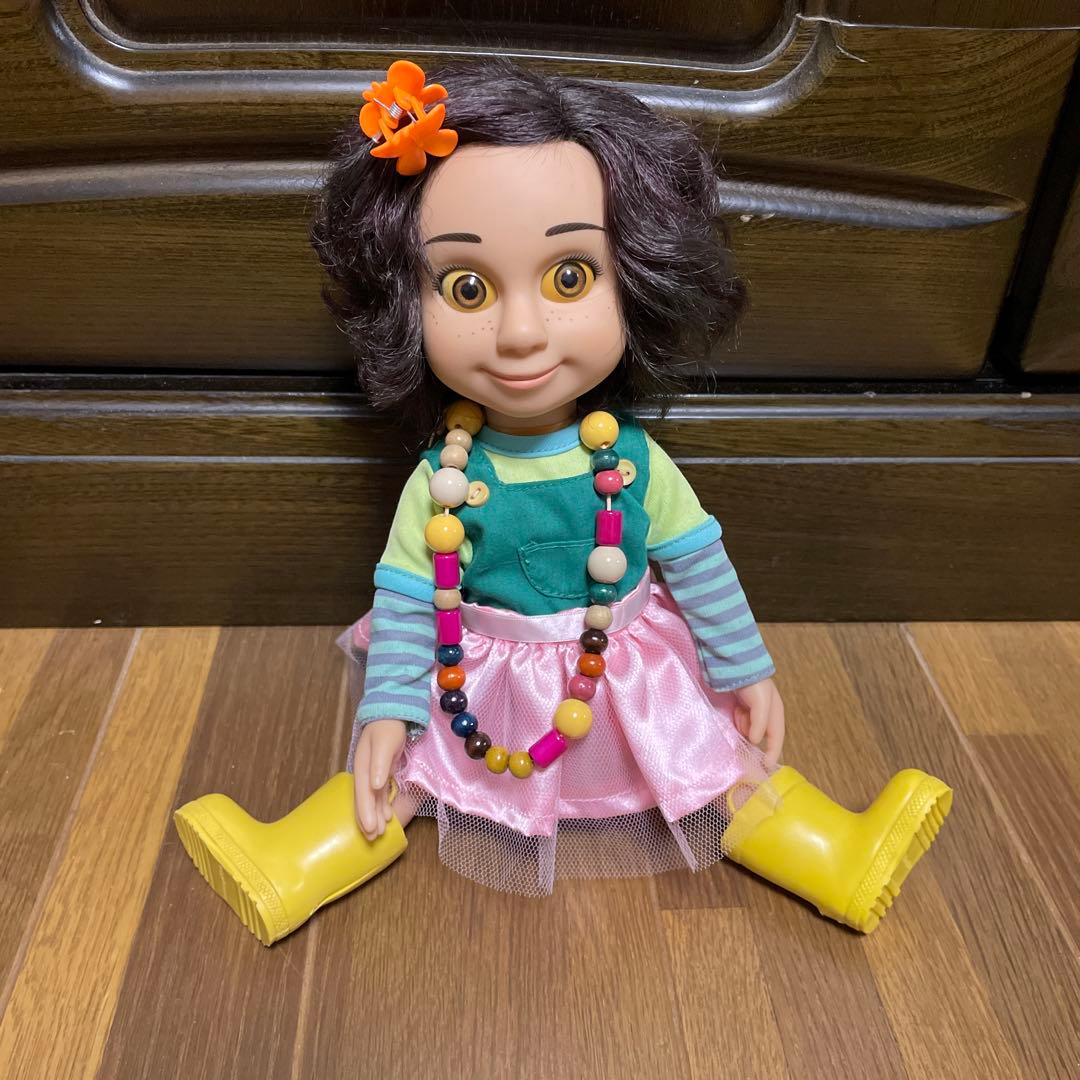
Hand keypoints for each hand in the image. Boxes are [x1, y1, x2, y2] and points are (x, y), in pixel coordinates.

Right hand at [353, 718, 406, 840]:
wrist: (392, 711)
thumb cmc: (388, 727)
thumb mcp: (384, 742)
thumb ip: (380, 763)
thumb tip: (375, 785)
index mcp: (363, 766)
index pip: (363, 793)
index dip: (365, 812)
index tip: (370, 828)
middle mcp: (366, 772)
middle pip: (365, 799)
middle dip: (368, 819)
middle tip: (373, 838)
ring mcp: (374, 772)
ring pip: (372, 798)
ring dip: (375, 815)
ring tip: (379, 833)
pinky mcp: (382, 771)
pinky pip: (380, 792)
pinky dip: (382, 805)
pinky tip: (387, 815)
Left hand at [732, 677, 784, 766]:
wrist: (738, 666)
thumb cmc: (754, 684)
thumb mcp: (762, 704)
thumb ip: (759, 724)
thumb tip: (754, 741)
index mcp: (776, 714)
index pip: (776, 739)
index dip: (772, 754)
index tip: (766, 767)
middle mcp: (766, 715)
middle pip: (760, 736)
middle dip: (751, 736)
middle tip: (743, 727)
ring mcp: (754, 712)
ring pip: (748, 730)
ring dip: (743, 725)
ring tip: (739, 712)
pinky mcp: (742, 708)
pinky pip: (741, 722)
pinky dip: (738, 719)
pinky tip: (735, 709)